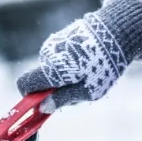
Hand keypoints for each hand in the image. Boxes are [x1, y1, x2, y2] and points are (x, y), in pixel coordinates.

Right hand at [16, 0, 141, 111]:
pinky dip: (69, 63)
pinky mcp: (61, 37)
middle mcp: (46, 55)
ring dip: (64, 75)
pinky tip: (87, 60)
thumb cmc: (103, 66)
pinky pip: (58, 56)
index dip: (29, 96)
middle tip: (78, 89)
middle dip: (53, 87)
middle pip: (41, 78)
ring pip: (51, 67)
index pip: (24, 84)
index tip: (43, 103)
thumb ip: (62, 99)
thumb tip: (42, 108)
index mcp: (51, 69)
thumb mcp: (87, 91)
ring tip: (87, 72)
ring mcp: (53, 44)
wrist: (117, 32)